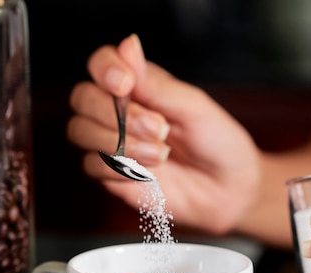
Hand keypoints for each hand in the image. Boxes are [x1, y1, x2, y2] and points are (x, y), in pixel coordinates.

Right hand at [67, 34, 260, 234]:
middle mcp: (120, 112)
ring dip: (119, 142)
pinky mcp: (112, 175)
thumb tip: (128, 45)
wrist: (229, 189)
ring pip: (80, 131)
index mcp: (140, 87)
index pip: (101, 64)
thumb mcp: (194, 107)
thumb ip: (156, 83)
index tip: (125, 84)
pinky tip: (148, 172)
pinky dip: (117, 168)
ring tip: (161, 154)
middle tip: (158, 129)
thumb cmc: (218, 143)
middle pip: (82, 98)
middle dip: (116, 113)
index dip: (104, 69)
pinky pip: (92, 165)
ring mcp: (113, 143)